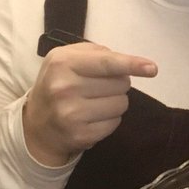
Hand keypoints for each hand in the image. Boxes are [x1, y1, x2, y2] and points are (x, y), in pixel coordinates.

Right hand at [23, 43, 156, 166]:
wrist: (36, 124)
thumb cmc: (58, 83)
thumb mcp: (67, 58)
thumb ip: (96, 53)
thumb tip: (128, 63)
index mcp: (63, 63)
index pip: (106, 63)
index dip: (131, 64)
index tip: (152, 69)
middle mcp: (65, 88)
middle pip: (121, 84)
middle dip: (118, 84)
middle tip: (98, 87)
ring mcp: (71, 114)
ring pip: (122, 104)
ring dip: (115, 102)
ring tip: (95, 102)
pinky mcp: (80, 135)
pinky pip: (115, 123)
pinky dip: (110, 119)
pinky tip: (92, 118)